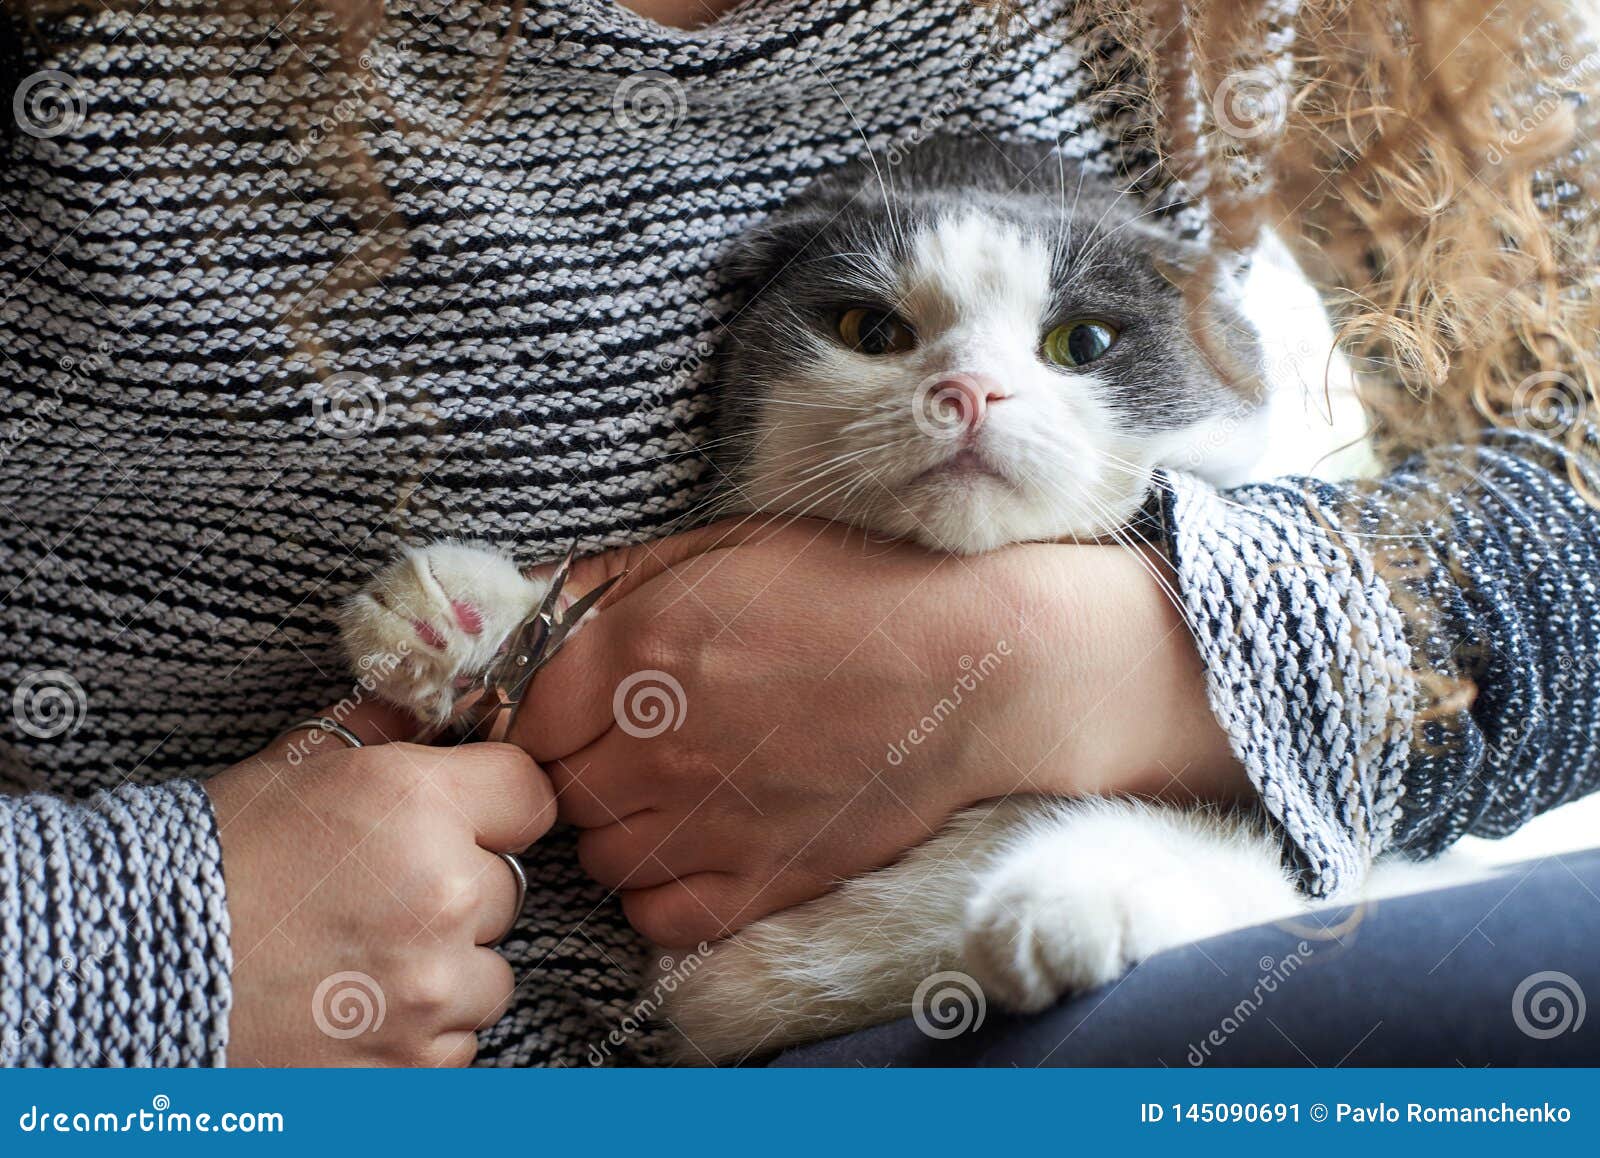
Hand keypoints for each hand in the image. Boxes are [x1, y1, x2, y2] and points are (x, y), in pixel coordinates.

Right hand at [204, 702, 554, 1065]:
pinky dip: (420, 1031)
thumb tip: (443, 707)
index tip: (468, 818)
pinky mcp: (414, 1063)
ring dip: (445, 967)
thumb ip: (388, 730)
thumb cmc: (211, 859)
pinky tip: (352, 1007)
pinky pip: (458, 1039)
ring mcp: (431, 990)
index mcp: (418, 806)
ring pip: (490, 972)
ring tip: (362, 956)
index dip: (498, 805)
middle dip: (459, 889)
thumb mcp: (299, 763)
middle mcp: (441, 895)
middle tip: (380, 895)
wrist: (129, 971)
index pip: (531, 796)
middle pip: (508, 888)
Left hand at [514, 519, 1242, 946]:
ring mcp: (704, 824)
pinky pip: (654, 915)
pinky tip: (698, 843)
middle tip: (631, 739)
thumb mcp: (737, 545)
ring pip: (596, 853)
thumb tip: (540, 604)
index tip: (574, 706)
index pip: (521, 714)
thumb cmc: (863, 592)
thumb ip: (623, 577)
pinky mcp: (758, 883)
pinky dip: (659, 890)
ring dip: (617, 824)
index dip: (542, 710)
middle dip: (579, 762)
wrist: (976, 671)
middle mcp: (653, 746)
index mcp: (637, 653)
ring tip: (672, 788)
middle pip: (554, 786)